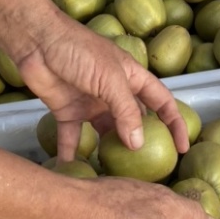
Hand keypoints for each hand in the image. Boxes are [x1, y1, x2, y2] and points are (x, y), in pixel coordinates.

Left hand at [15, 15, 187, 160]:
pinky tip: (74, 171)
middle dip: (142, 143)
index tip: (182, 147)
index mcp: (131, 78)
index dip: (174, 123)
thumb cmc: (79, 51)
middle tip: (148, 170)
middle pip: (134, 121)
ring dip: (109, 152)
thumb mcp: (110, 79)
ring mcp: (91, 103)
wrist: (37, 42)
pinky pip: (72, 138)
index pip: (161, 102)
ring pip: (105, 134)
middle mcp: (114, 92)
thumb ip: (126, 111)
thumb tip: (138, 144)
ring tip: (115, 176)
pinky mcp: (67, 112)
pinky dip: (72, 154)